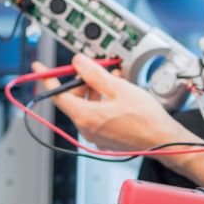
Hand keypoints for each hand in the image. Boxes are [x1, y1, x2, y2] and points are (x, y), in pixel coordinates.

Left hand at [33, 54, 194, 151]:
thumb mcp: (118, 87)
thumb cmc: (146, 118)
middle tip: (95, 69)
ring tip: (113, 79)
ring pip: (86, 106)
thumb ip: (94, 74)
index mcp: (86, 117)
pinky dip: (102, 102)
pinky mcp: (105, 138)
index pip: (58, 95)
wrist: (164, 140)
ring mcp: (95, 135)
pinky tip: (117, 94)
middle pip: (73, 99)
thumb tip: (77, 63)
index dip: (47, 79)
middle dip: (82, 82)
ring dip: (95, 90)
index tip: (39, 68)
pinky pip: (96, 115)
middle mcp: (86, 128)